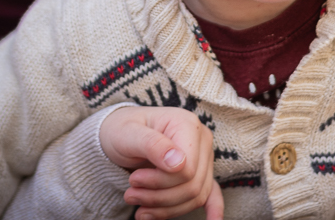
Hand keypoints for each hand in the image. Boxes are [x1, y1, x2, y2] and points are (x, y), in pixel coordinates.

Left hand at [100, 106, 223, 219]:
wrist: (120, 133)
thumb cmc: (123, 130)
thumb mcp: (129, 134)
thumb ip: (153, 145)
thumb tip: (179, 164)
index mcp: (188, 125)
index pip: (186, 169)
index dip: (159, 182)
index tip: (133, 180)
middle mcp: (202, 140)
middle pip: (192, 185)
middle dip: (158, 197)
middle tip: (130, 195)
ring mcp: (204, 157)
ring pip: (196, 195)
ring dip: (166, 208)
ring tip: (139, 206)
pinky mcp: (200, 172)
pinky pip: (212, 193)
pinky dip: (214, 210)